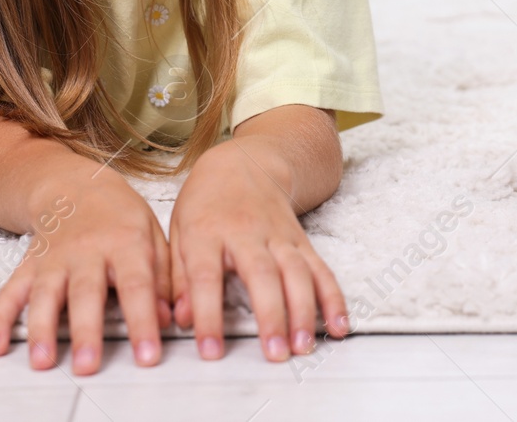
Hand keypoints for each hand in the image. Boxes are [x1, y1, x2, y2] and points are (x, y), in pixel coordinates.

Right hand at [0, 170, 172, 373]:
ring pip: (45, 294)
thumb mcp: (154, 236)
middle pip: (85, 293)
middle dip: (85, 331)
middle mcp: (86, 251)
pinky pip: (10, 292)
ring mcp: (54, 258)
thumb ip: (163, 278)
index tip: (147, 356)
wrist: (76, 185)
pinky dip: (0, 319)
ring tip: (42, 362)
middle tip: (87, 366)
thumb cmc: (120, 217)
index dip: (142, 322)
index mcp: (125, 243)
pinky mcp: (29, 266)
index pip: (136, 286)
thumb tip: (169, 318)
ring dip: (41, 329)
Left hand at [168, 133, 350, 360]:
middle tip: (274, 353)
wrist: (244, 163)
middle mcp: (247, 233)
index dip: (208, 315)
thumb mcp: (179, 232)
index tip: (210, 350)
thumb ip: (179, 277)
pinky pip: (321, 270)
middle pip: (262, 274)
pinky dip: (332, 299)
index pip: (206, 276)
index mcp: (207, 232)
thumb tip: (178, 319)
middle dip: (271, 315)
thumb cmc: (206, 203)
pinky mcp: (301, 242)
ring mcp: (279, 236)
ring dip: (304, 311)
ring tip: (304, 346)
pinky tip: (338, 326)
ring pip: (297, 272)